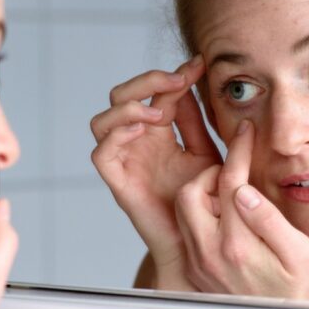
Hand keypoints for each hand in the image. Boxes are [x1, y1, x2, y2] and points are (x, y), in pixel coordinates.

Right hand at [90, 56, 221, 288]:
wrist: (199, 243)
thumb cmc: (205, 202)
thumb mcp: (207, 153)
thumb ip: (196, 121)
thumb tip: (193, 79)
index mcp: (157, 132)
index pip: (155, 92)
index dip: (174, 75)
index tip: (200, 65)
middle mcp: (135, 142)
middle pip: (122, 96)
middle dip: (147, 81)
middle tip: (177, 82)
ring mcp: (124, 161)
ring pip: (103, 120)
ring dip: (128, 108)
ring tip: (158, 114)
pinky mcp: (119, 183)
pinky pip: (100, 154)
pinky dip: (115, 136)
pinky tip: (141, 132)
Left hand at [173, 119, 308, 299]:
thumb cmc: (298, 292)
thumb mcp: (301, 255)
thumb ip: (270, 221)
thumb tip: (243, 191)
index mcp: (238, 246)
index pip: (230, 183)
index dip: (238, 151)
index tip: (246, 133)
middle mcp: (209, 254)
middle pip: (190, 193)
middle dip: (211, 174)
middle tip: (236, 175)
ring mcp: (197, 262)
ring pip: (182, 209)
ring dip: (203, 193)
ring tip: (232, 196)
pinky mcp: (194, 267)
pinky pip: (186, 228)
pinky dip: (199, 212)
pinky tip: (224, 214)